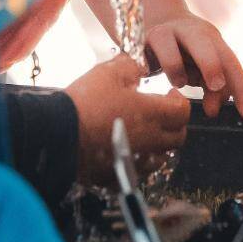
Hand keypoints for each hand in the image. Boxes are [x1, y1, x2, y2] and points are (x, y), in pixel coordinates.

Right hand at [68, 53, 191, 172]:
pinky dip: (140, 160)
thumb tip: (142, 68)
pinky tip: (127, 148)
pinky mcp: (120, 174)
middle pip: (178, 137)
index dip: (180, 100)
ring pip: (161, 156)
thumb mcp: (108, 72)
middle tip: (161, 111)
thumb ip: (131, 67)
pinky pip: (140, 171)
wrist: (59, 133)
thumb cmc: (86, 102)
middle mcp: (150, 140)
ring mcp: (136, 161)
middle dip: (174, 122)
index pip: (183, 111)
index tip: (170, 93)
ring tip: (145, 130)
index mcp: (152, 114)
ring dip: (159, 143)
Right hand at [143, 14, 242, 120]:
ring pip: (172, 52)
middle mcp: (194, 32)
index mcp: (214, 40)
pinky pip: (149, 58)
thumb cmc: (186, 50)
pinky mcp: (147, 38)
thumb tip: (213, 110)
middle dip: (212, 66)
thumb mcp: (203, 68)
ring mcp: (169, 33)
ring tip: (178, 82)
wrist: (160, 17)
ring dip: (177, 71)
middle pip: (205, 46)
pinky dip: (152, 69)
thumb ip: (212, 89)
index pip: (232, 64)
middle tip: (216, 86)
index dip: (242, 89)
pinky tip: (150, 74)